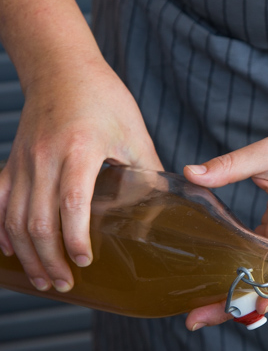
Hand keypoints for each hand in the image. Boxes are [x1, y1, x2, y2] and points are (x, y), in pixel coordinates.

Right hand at [0, 55, 161, 291]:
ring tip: (44, 280)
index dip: (75, 238)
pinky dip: (2, 230)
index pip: (71, 203)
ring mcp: (23, 161)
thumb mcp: (134, 131)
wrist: (60, 66)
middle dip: (50, 259)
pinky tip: (11, 252)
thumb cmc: (102, 96)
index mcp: (79, 150)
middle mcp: (44, 158)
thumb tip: (168, 207)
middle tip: (65, 284)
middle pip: (37, 220)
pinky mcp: (12, 162)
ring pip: (14, 217)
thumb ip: (148, 171)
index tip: (85, 262)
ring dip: (27, 254)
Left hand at [183, 123, 267, 329]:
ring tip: (198, 313)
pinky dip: (241, 279)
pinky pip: (262, 268)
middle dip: (234, 305)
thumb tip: (190, 173)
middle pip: (267, 286)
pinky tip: (215, 288)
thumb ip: (230, 165)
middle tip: (195, 321)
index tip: (256, 309)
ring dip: (234, 297)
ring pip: (263, 281)